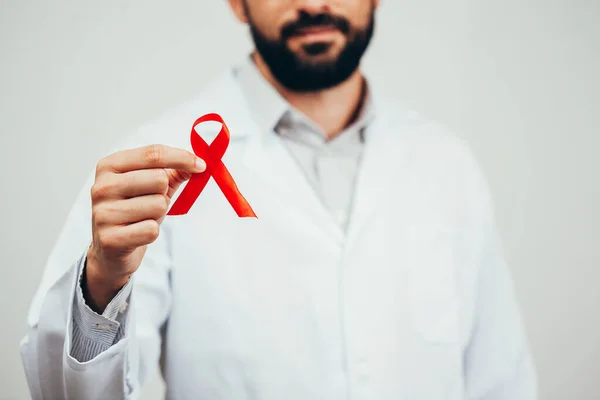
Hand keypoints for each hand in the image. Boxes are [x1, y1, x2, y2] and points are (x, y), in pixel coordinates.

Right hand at [84, 144, 204, 311]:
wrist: (111, 250)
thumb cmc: (133, 212)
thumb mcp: (150, 187)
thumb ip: (172, 171)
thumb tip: (198, 162)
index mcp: (109, 166)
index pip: (153, 154)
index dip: (182, 158)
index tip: (201, 165)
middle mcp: (102, 187)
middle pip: (159, 179)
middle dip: (164, 193)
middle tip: (151, 203)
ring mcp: (103, 213)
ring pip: (158, 205)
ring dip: (158, 214)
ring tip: (142, 219)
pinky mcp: (110, 239)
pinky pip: (152, 230)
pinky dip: (152, 233)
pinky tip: (138, 234)